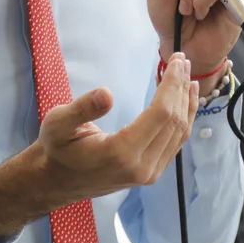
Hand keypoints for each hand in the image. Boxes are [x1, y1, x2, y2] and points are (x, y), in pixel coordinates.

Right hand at [0, 53, 199, 237]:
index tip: (176, 60)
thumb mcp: (58, 123)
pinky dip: (184, 119)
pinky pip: (174, 143)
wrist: (55, 182)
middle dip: (181, 88)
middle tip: (183, 60)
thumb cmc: (56, 148)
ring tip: (188, 77)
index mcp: (122, 153)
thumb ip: (82, 108)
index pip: (160, 114)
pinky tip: (185, 102)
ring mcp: (149, 174)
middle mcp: (142, 167)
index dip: (172, 85)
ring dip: (186, 103)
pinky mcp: (150, 173)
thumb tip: (107, 93)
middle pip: (174, 122)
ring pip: (179, 134)